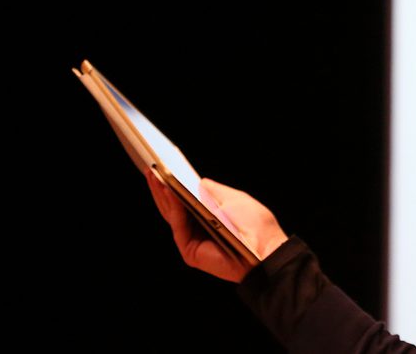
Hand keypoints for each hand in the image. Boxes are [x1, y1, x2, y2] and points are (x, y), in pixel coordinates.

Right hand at [145, 167, 288, 282]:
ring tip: (153, 173)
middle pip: (172, 206)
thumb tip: (196, 181)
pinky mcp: (190, 250)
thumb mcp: (233, 199)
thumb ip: (212, 191)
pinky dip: (173, 207)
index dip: (172, 184)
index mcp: (207, 216)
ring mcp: (192, 240)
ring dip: (161, 194)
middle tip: (149, 166)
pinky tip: (168, 190)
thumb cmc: (255, 225)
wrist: (266, 249)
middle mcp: (196, 228)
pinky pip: (178, 225)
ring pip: (171, 214)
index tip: (161, 164)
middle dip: (160, 187)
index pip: (183, 199)